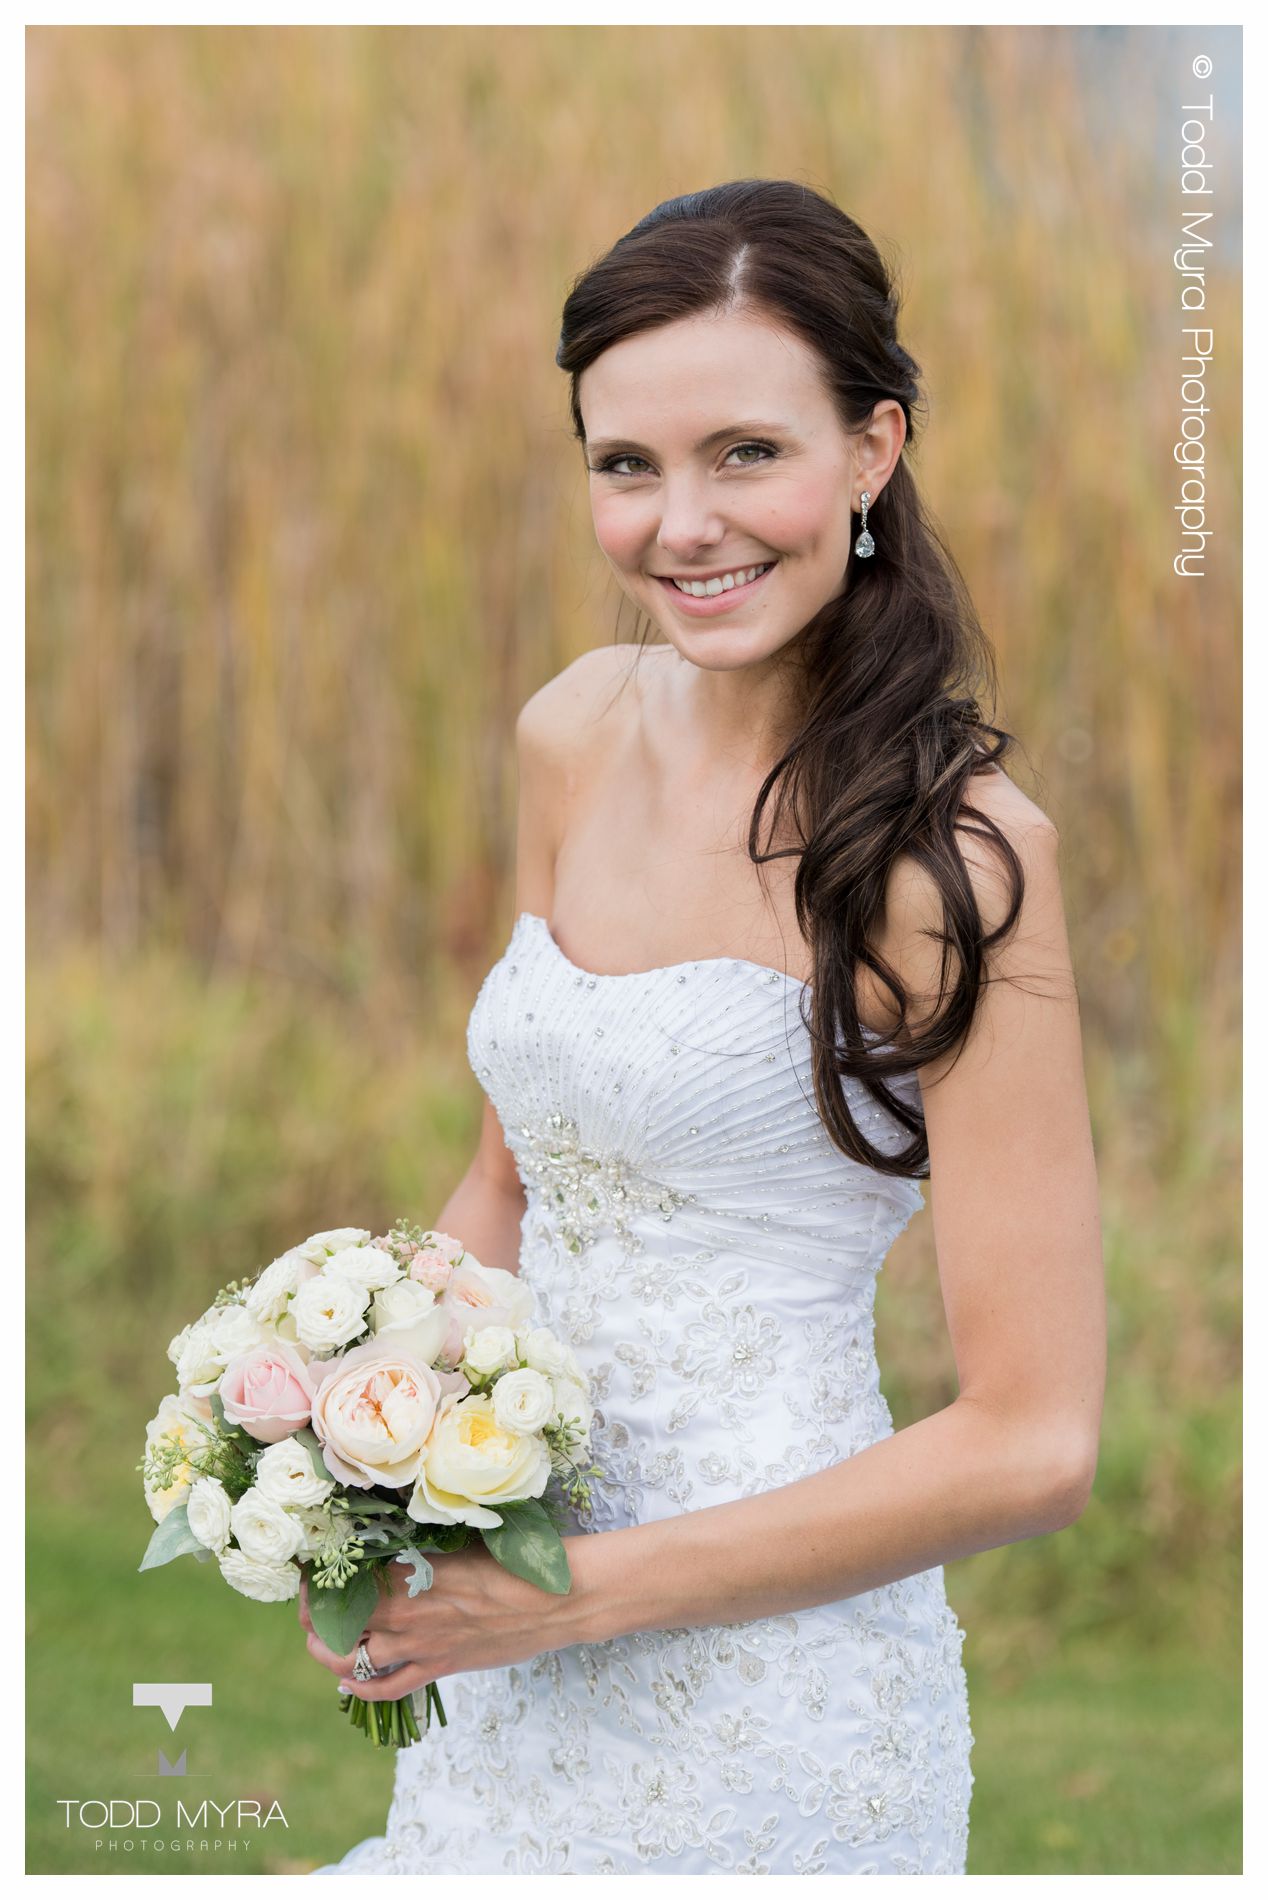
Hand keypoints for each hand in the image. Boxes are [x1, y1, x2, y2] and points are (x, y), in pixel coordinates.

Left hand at [297, 1542, 586, 1701]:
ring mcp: (421, 1647)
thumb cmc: (513, 1562)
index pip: (345, 1580)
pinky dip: (360, 1688)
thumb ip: (420, 1548)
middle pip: (337, 1623)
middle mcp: (407, 1614)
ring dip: (326, 1652)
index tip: (312, 1567)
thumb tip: (389, 1540)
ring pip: (352, 1660)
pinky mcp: (439, 1669)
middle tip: (309, 1604)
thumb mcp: (460, 1543)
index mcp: (410, 1574)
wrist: (555, 1601)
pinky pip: (387, 1688)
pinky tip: (347, 1681)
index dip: (319, 1577)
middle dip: (312, 1615)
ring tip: (318, 1641)